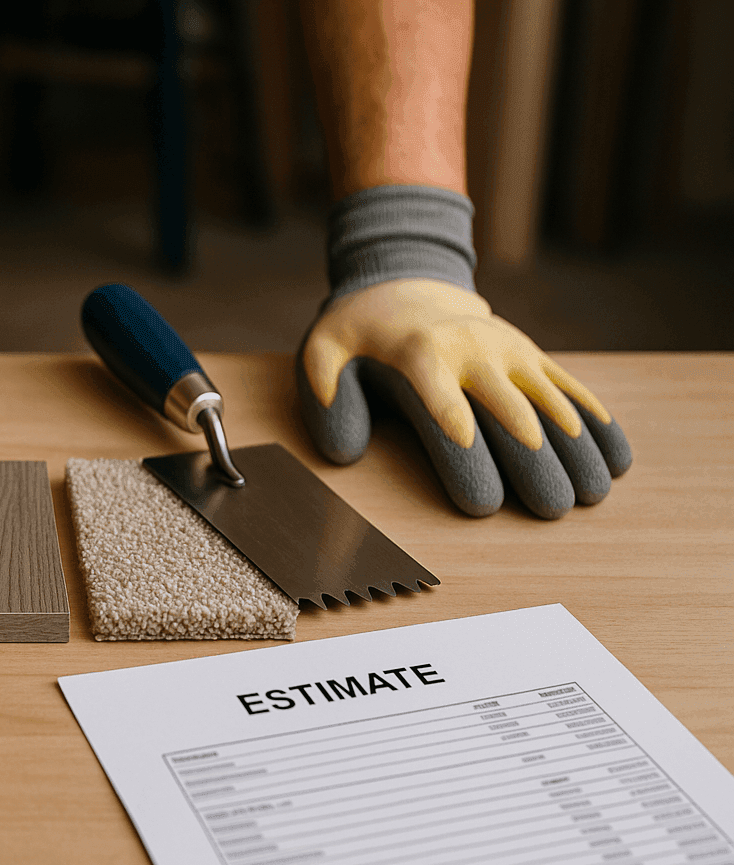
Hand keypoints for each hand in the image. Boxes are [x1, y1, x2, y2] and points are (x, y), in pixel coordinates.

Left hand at [296, 279, 630, 518]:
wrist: (406, 282)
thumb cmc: (358, 332)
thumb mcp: (323, 352)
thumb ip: (325, 397)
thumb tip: (343, 453)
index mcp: (419, 354)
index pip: (441, 402)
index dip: (461, 443)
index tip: (481, 489)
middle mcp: (474, 351)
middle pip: (507, 412)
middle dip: (529, 461)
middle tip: (548, 507)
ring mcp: (510, 353)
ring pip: (550, 404)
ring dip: (573, 449)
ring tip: (589, 494)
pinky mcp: (533, 357)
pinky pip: (571, 390)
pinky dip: (597, 424)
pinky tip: (616, 460)